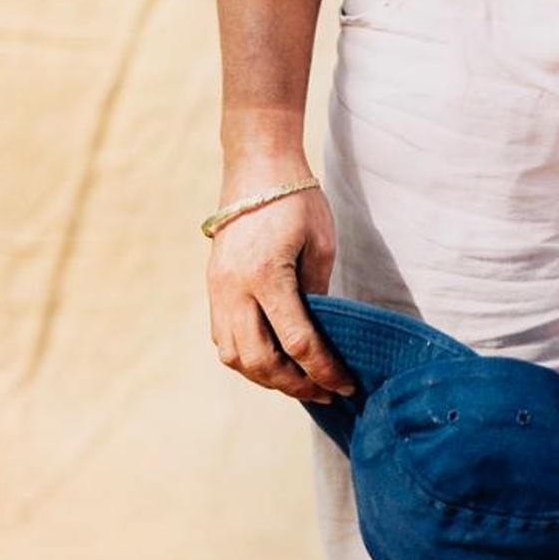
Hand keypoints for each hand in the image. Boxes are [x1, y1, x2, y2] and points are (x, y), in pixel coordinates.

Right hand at [206, 150, 357, 404]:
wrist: (256, 167)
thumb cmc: (297, 199)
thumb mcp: (321, 243)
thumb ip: (318, 292)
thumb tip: (321, 336)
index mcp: (267, 276)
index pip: (296, 342)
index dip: (323, 370)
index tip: (345, 385)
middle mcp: (234, 290)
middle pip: (259, 360)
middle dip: (294, 384)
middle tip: (325, 392)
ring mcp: (217, 291)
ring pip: (234, 357)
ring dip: (266, 378)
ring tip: (300, 384)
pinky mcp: (213, 288)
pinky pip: (223, 339)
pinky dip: (246, 359)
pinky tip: (272, 362)